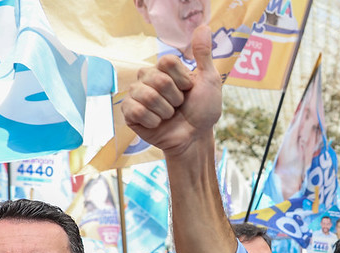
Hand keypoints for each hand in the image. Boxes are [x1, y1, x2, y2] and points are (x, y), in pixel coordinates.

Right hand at [122, 26, 221, 156]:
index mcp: (164, 69)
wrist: (194, 138)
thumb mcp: (209, 81)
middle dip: (175, 98)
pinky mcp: (129, 113)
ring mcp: (136, 95)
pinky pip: (136, 110)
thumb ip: (203, 55)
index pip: (166, 62)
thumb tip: (204, 27)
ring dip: (165, 111)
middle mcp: (147, 78)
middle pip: (157, 78)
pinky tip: (157, 124)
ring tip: (169, 116)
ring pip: (147, 95)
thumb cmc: (203, 111)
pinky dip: (153, 121)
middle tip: (179, 106)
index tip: (189, 90)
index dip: (182, 80)